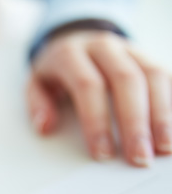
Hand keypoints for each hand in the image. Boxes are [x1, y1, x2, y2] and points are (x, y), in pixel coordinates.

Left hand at [27, 30, 171, 165]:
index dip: (97, 121)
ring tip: (165, 147)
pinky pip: (168, 74)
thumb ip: (37, 104)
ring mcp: (131, 48)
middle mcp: (104, 46)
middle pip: (127, 80)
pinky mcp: (149, 56)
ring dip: (163, 114)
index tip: (103, 153)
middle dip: (135, 122)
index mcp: (71, 53)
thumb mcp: (35, 83)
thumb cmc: (56, 70)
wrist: (75, 36)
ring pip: (154, 75)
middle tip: (139, 157)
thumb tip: (45, 127)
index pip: (88, 86)